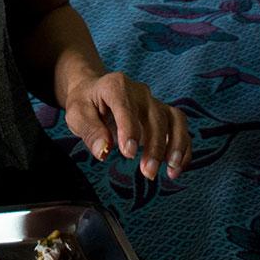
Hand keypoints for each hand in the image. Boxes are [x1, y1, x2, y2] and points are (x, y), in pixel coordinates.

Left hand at [61, 71, 191, 181]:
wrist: (94, 91)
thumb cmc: (85, 103)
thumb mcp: (77, 115)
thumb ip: (90, 131)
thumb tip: (104, 152)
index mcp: (115, 86)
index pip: (125, 106)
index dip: (129, 130)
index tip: (128, 153)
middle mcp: (139, 92)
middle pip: (155, 116)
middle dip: (155, 146)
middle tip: (148, 172)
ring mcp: (154, 102)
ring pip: (174, 119)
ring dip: (176, 146)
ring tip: (171, 171)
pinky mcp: (162, 113)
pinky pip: (179, 126)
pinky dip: (183, 146)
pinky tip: (176, 167)